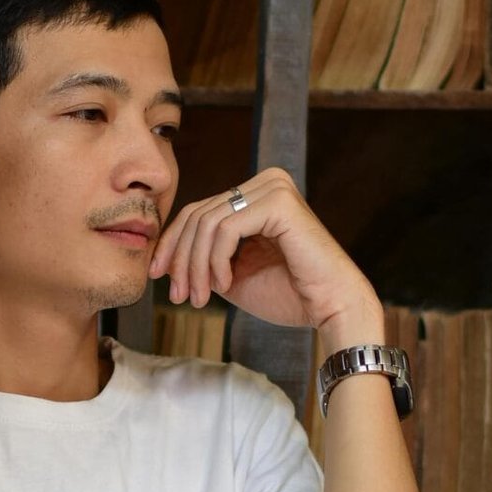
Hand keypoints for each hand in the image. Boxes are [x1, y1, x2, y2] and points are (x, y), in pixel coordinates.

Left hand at [149, 166, 381, 342]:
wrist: (331, 309)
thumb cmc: (289, 294)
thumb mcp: (232, 273)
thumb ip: (204, 256)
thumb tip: (165, 253)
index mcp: (256, 194)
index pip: (198, 211)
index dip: (172, 244)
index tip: (159, 277)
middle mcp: (265, 182)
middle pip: (198, 214)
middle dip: (181, 259)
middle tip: (179, 296)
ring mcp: (273, 188)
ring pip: (207, 223)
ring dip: (196, 266)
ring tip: (200, 298)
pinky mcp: (279, 203)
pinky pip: (226, 229)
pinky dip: (217, 261)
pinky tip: (226, 285)